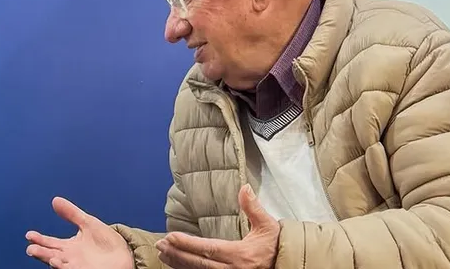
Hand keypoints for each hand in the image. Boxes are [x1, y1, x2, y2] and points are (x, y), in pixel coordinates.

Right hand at [25, 196, 133, 268]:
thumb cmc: (106, 240)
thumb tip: (55, 200)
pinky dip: (65, 268)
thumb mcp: (87, 223)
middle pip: (50, 255)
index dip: (39, 239)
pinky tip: (60, 263)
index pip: (50, 243)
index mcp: (68, 246)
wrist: (125, 253)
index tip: (29, 235)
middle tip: (31, 248)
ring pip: (60, 265)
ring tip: (49, 257)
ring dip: (52, 262)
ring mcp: (77, 266)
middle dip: (40, 253)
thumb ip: (71, 213)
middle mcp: (70, 258)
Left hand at [155, 185, 279, 268]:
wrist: (289, 266)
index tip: (171, 236)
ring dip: (179, 263)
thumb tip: (244, 188)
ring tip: (163, 254)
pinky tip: (177, 264)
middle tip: (160, 245)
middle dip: (177, 254)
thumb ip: (253, 207)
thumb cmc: (276, 246)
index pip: (208, 249)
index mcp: (240, 255)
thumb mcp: (267, 225)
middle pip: (198, 263)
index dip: (188, 244)